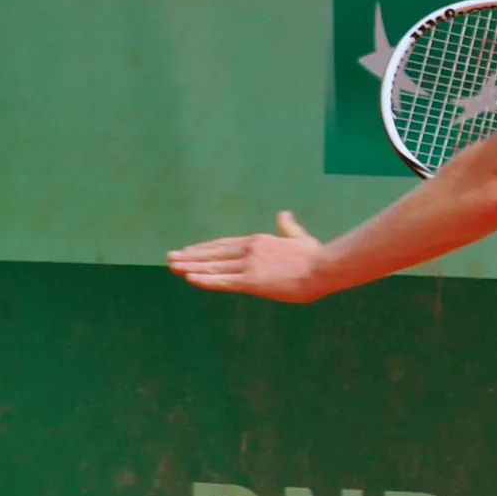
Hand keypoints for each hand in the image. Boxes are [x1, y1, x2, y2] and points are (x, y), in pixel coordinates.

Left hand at [168, 211, 328, 302]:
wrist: (324, 267)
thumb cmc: (316, 256)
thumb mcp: (300, 238)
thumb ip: (288, 227)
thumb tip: (283, 214)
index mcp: (259, 241)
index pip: (226, 244)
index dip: (206, 248)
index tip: (191, 249)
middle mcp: (250, 250)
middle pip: (214, 253)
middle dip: (191, 255)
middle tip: (172, 256)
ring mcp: (249, 265)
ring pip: (213, 265)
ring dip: (191, 265)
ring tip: (173, 265)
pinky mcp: (252, 280)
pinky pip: (222, 280)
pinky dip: (204, 279)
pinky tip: (189, 278)